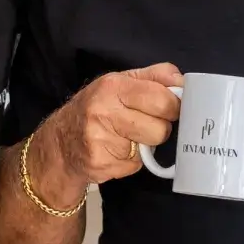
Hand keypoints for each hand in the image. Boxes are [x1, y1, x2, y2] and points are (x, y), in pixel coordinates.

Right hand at [42, 64, 183, 188]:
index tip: (168, 110)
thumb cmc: (96, 109)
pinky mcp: (100, 163)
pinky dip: (130, 161)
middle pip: (161, 128)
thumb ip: (154, 77)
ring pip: (150, 148)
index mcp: (112, 86)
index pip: (163, 99)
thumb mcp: (120, 82)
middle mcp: (103, 110)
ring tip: (127, 138)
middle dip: (159, 129)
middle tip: (145, 125)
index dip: (173, 108)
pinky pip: (135, 165)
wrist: (59, 144)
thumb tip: (183, 82)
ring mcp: (100, 139)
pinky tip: (115, 152)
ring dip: (145, 146)